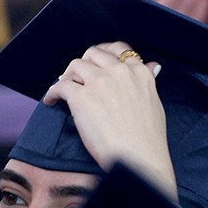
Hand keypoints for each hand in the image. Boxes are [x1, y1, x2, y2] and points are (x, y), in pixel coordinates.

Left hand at [42, 41, 176, 200]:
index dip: (106, 54)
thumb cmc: (149, 138)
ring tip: (65, 88)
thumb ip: (148, 81)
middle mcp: (119, 72)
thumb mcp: (155, 102)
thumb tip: (153, 66)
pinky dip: (53, 92)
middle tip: (79, 75)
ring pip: (75, 64)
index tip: (98, 63)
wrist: (138, 157)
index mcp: (139, 73)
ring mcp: (99, 82)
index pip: (120, 50)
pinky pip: (60, 86)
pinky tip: (52, 101)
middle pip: (94, 53)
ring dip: (68, 75)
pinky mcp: (81, 96)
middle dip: (85, 62)